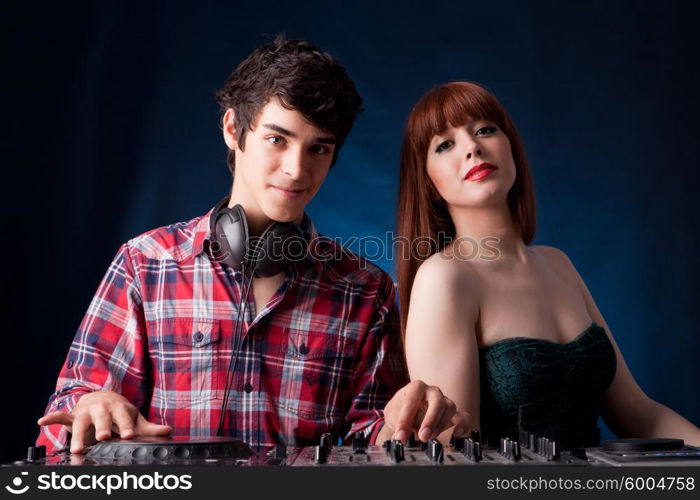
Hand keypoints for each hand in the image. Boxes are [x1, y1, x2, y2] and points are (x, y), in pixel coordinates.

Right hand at [37, 390, 171, 453]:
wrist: (104, 398)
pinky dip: (52, 417)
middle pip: (103, 419)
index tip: (129, 436)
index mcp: (120, 409)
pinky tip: (42, 421)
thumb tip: (168, 431)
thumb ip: (149, 428)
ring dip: (77, 434)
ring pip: (81, 422)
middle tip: (104, 438)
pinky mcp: (73, 416)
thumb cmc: (120, 413)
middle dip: (103, 427)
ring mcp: (87, 412)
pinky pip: (61, 416)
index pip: (124, 418)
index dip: (127, 426)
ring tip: (76, 449)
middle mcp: (102, 409)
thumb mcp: (135, 419)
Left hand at [382, 380, 468, 441]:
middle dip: (430, 420)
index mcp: (416, 387)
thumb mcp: (392, 415)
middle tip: (423, 436)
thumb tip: (400, 436)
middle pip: (437, 401)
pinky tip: (456, 433)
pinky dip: (462, 425)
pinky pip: (463, 417)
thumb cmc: (398, 411)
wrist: (404, 416)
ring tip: (430, 437)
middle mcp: (432, 392)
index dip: (405, 419)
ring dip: (440, 425)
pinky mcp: (452, 414)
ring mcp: (444, 401)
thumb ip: (397, 423)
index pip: (412, 400)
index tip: (400, 435)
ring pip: (450, 408)